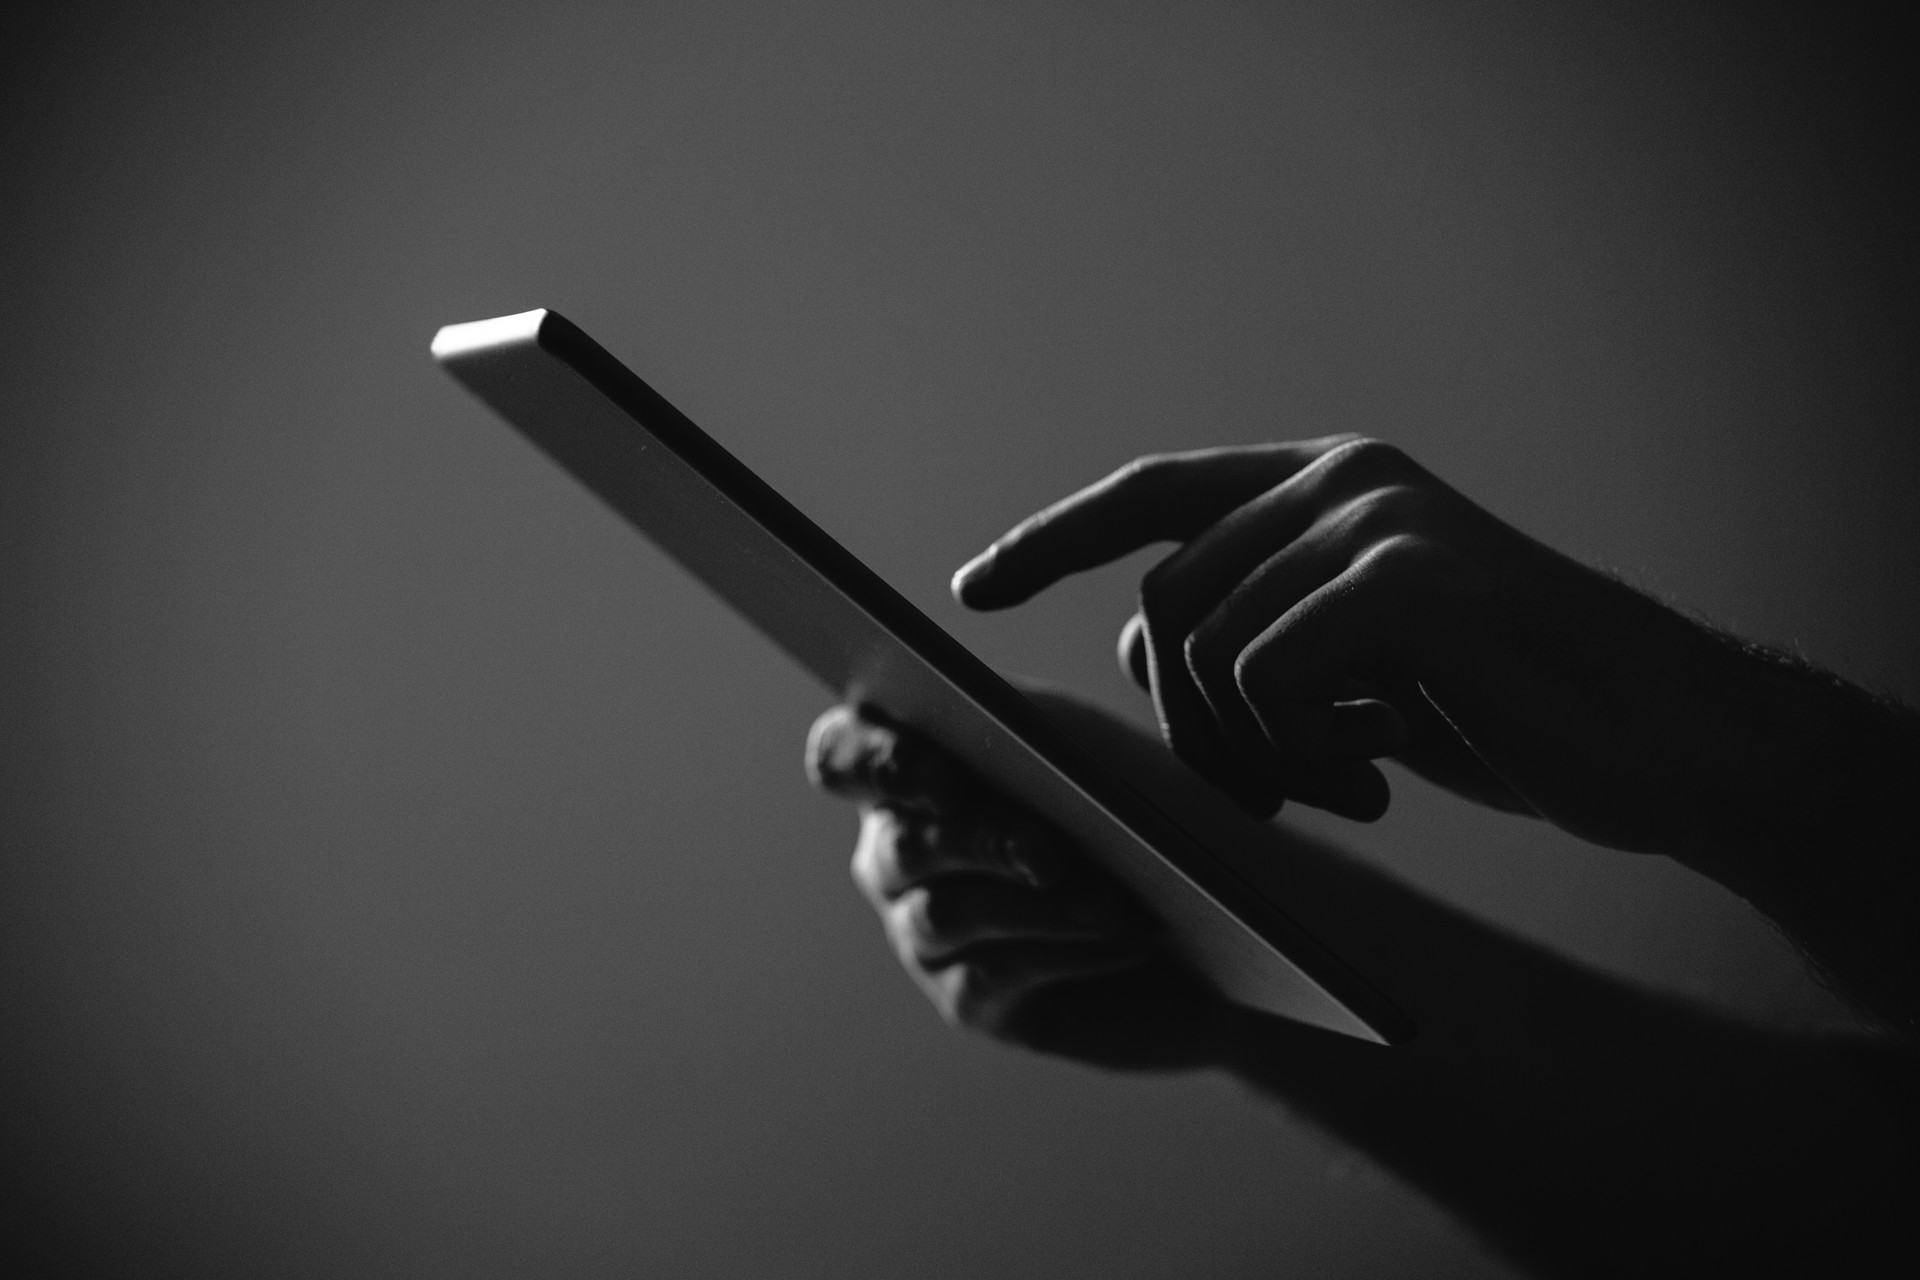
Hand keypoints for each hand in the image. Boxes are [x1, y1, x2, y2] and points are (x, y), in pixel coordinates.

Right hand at [805, 705, 1230, 1068]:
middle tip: (1051, 851)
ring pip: (947, 915)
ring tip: (1112, 903)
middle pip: (898, 845)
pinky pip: (993, 976)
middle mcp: (897, 853)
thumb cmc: (1141, 809)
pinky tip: (1129, 937)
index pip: (842, 757)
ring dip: (1036, 905)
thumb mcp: (1095, 746)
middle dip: (980, 841)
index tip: (942, 776)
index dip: (874, 763)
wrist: (1213, 915)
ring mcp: (924, 934)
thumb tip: (1066, 698)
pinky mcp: (971, 1002)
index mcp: (910, 767)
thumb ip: (1044, 724)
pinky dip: (1068, 952)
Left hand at [951, 436, 1813, 856]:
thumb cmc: (1499, 709)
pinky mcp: (1404, 576)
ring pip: (1203, 648)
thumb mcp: (1344, 675)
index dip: (1053, 537)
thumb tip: (1135, 646)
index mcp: (1322, 486)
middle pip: (1160, 601)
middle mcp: (1340, 480)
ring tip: (1336, 788)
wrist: (1658, 740)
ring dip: (1245, 753)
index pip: (1151, 494)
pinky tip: (1376, 781)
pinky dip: (1295, 754)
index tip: (974, 589)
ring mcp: (1373, 518)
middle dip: (1182, 725)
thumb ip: (1246, 642)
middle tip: (1260, 796)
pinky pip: (1262, 676)